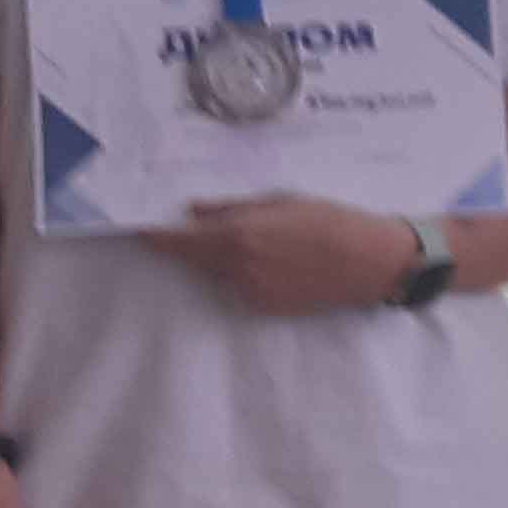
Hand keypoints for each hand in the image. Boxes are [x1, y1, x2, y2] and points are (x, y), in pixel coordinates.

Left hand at [140, 197, 409, 315]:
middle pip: (192, 260)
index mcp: (236, 236)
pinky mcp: (264, 307)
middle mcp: (236, 269)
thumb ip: (229, 208)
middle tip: (194, 228)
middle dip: (186, 246)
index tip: (139, 230)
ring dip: (216, 259)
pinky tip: (270, 260)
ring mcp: (249, 292)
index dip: (154, 237)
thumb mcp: (278, 200)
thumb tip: (192, 212)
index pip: (177, 242)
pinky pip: (237, 287)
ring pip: (215, 274)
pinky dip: (239, 274)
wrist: (367, 262)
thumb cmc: (328, 220)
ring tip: (253, 242)